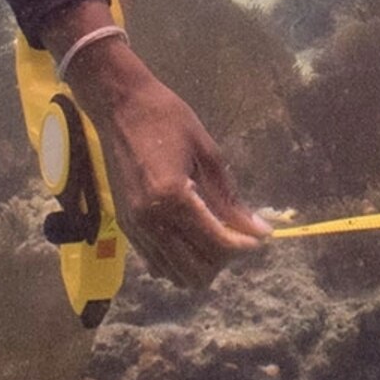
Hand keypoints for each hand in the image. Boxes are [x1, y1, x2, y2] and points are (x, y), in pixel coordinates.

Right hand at [63, 38, 269, 286]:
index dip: (244, 245)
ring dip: (201, 264)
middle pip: (196, 269)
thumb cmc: (166, 118)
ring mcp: (134, 228)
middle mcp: (150, 221)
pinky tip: (192, 238)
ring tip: (216, 237)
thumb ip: (229, 197)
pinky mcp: (126, 227)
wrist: (118, 105)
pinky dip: (179, 262)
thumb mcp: (206, 151)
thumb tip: (257, 229)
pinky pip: (156, 263)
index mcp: (173, 198)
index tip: (261, 236)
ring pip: (175, 274)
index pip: (216, 243)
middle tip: (238, 235)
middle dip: (224, 259)